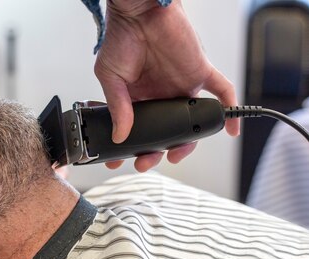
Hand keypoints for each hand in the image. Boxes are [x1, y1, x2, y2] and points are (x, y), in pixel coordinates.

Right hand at [95, 0, 239, 171]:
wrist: (139, 10)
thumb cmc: (121, 38)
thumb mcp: (109, 77)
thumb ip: (117, 107)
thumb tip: (119, 135)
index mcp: (138, 98)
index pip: (140, 130)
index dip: (133, 147)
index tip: (122, 161)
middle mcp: (161, 96)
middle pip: (166, 132)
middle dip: (157, 152)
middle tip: (146, 162)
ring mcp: (181, 87)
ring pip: (192, 121)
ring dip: (188, 142)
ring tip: (176, 154)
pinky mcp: (200, 72)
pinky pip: (222, 92)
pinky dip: (229, 112)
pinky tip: (231, 130)